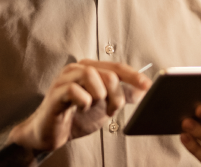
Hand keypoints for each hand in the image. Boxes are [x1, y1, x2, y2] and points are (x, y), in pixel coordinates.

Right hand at [10, 59, 151, 151]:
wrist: (53, 133)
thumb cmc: (76, 116)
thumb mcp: (105, 106)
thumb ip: (122, 95)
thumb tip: (143, 89)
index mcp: (90, 69)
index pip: (116, 67)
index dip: (133, 76)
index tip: (147, 85)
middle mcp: (77, 69)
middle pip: (108, 73)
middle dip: (116, 96)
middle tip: (111, 110)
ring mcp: (65, 79)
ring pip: (91, 76)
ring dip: (99, 96)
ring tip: (94, 107)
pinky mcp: (56, 92)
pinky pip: (76, 91)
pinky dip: (84, 102)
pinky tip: (81, 108)